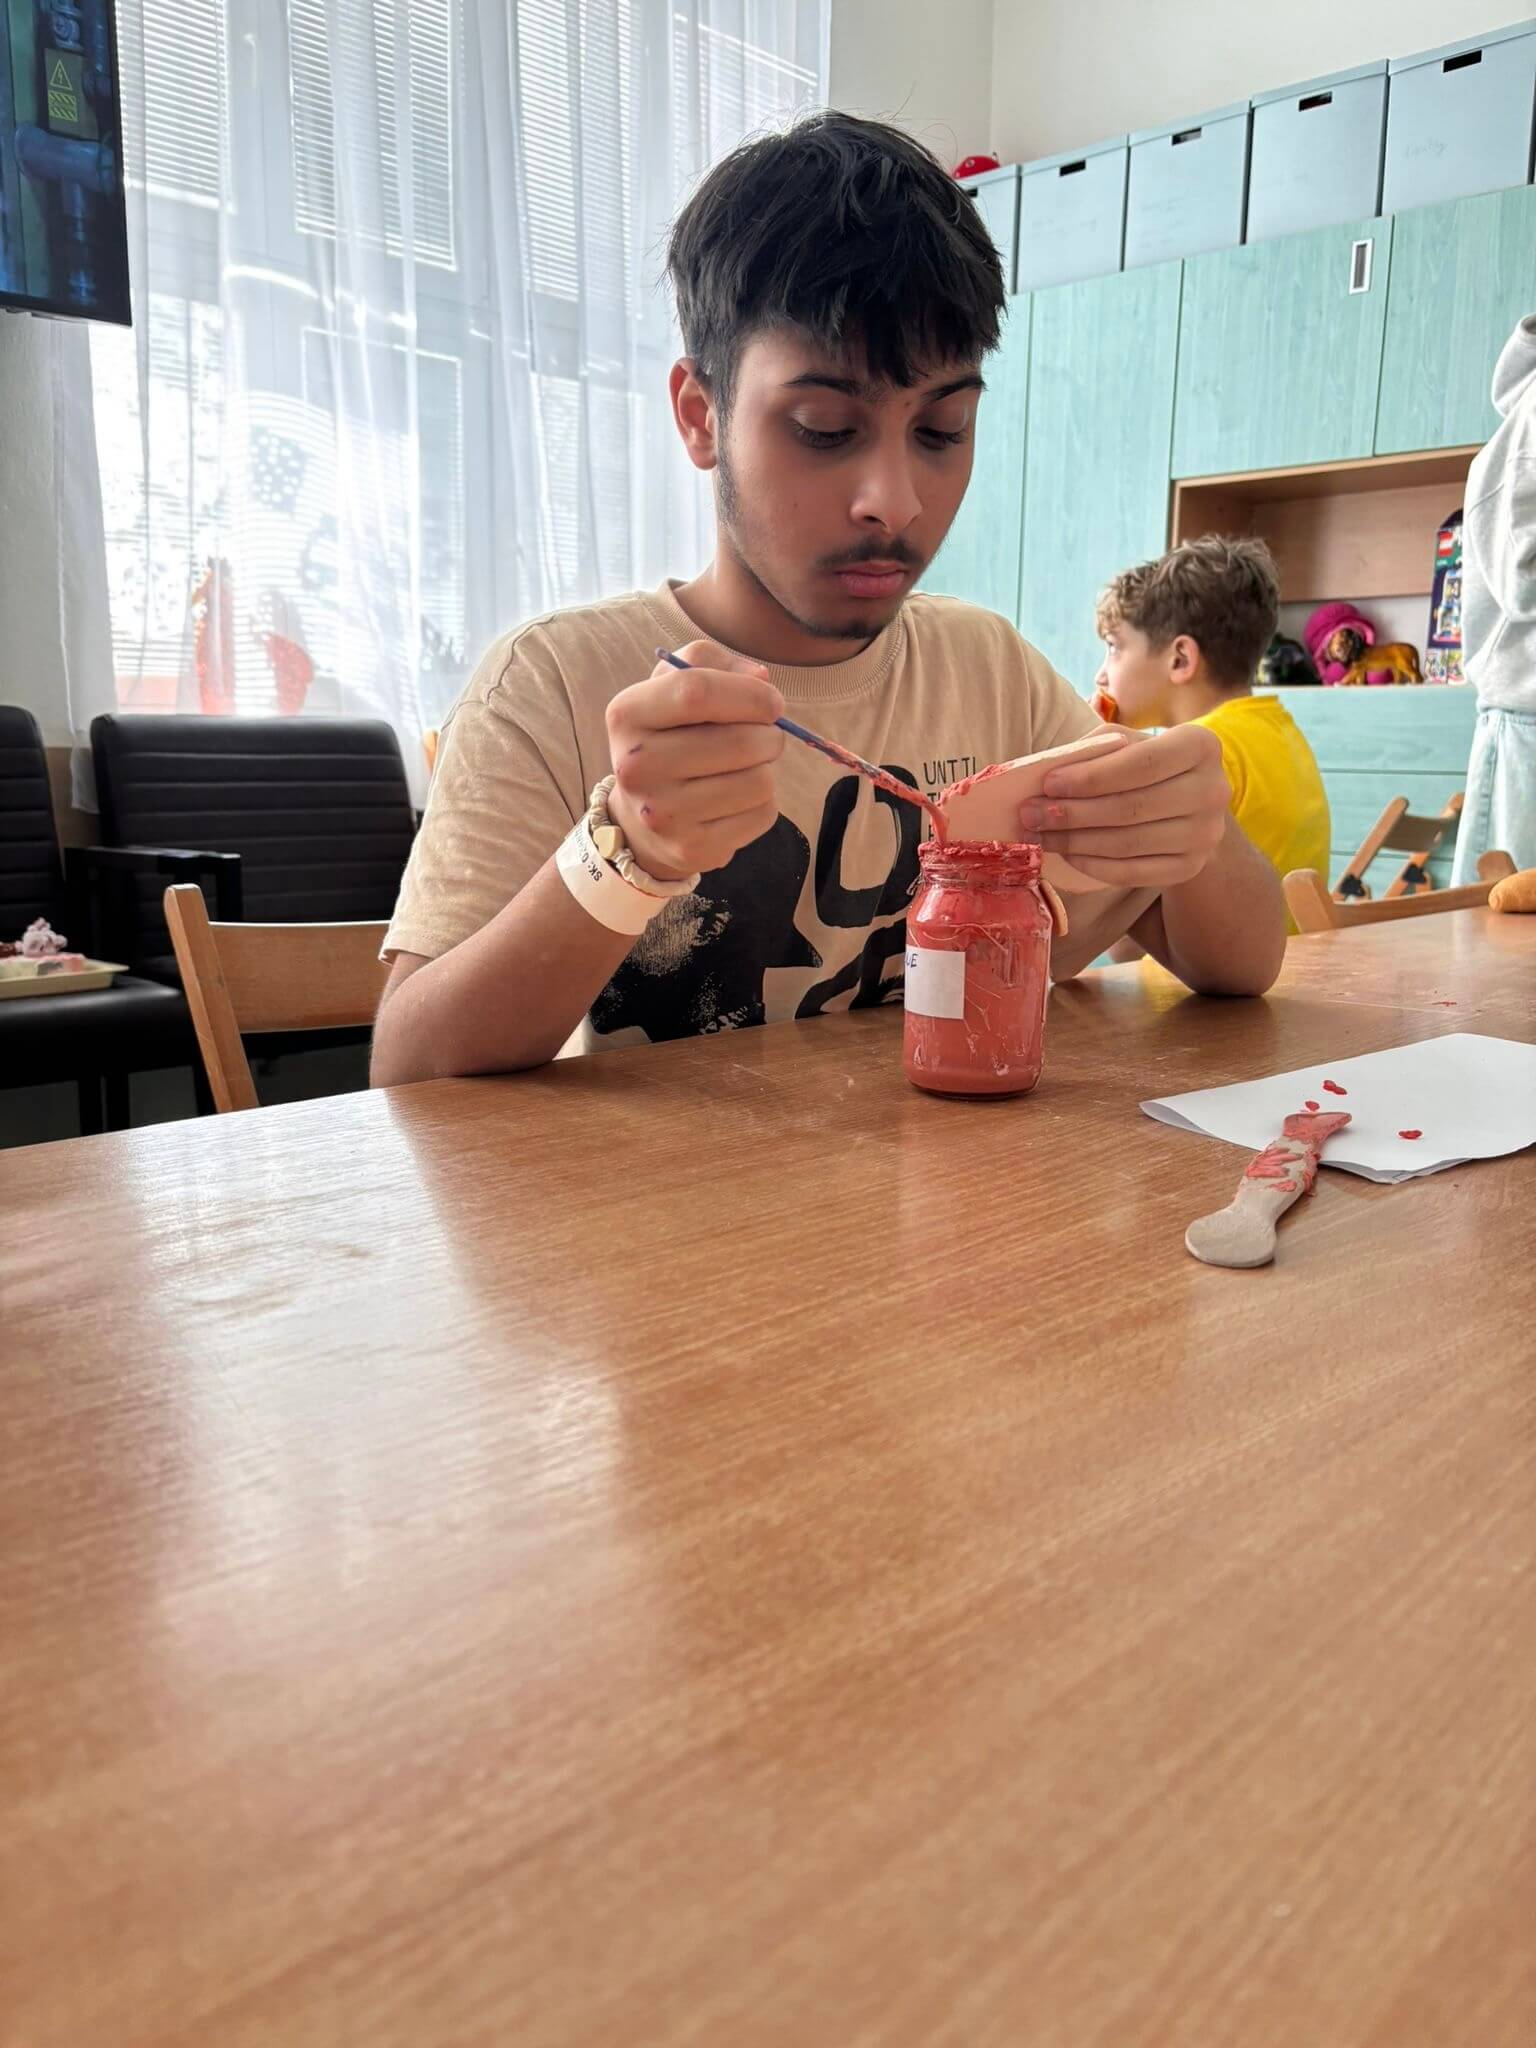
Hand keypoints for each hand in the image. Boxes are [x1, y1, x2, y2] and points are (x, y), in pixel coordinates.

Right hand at [606, 640, 785, 880]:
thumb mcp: (670, 687)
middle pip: (739, 742)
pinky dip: (762, 803)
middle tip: (764, 737)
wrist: (639, 821)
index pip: (698, 690)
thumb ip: (709, 663)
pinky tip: (736, 800)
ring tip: (745, 768)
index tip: (771, 702)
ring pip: (758, 781)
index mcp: (628, 715)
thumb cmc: (667, 739)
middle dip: (769, 735)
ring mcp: (662, 813)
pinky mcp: (691, 848)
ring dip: (766, 770)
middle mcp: (636, 766)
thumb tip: (760, 680)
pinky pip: (761, 815)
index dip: (750, 694)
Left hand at [1017, 722, 1229, 886]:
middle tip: (1030, 814)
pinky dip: (1093, 865)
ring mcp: (1205, 834)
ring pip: (1128, 843)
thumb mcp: (1131, 745)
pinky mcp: (1190, 867)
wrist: (1190, 809)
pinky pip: (1132, 872)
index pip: (1141, 763)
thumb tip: (1046, 771)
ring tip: (1039, 834)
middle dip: (1073, 813)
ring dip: (1075, 841)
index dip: (1090, 776)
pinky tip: (1067, 855)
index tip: (1048, 784)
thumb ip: (1097, 749)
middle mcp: (1213, 790)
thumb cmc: (1148, 768)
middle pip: (1131, 807)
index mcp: (1200, 745)